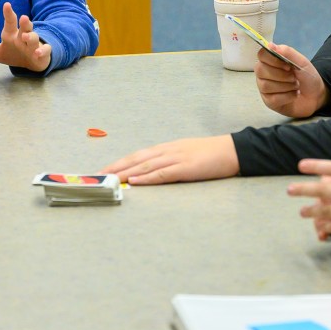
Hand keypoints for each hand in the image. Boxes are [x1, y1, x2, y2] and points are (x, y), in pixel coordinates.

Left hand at [0, 2, 50, 72]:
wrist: (33, 61)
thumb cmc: (14, 53)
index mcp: (11, 35)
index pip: (10, 22)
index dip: (9, 13)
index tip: (7, 5)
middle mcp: (23, 37)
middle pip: (24, 26)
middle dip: (24, 22)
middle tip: (23, 17)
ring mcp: (33, 44)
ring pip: (34, 37)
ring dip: (31, 36)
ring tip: (26, 36)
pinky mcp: (42, 53)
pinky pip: (44, 51)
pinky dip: (41, 51)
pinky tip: (37, 53)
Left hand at [100, 135, 239, 184]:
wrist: (233, 150)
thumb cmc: (210, 154)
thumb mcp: (185, 155)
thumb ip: (169, 162)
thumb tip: (151, 173)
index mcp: (166, 148)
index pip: (137, 155)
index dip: (119, 162)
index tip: (104, 170)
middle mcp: (167, 151)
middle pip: (135, 159)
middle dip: (115, 167)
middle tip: (97, 176)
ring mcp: (176, 158)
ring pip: (144, 166)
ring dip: (125, 173)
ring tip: (109, 179)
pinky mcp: (185, 168)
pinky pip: (162, 174)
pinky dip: (146, 178)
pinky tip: (134, 181)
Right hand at [254, 44, 328, 118]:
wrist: (316, 95)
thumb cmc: (307, 76)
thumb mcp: (302, 62)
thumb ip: (287, 52)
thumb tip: (270, 45)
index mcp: (271, 60)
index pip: (261, 55)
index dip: (273, 59)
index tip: (287, 65)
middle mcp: (264, 73)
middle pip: (260, 70)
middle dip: (281, 75)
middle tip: (294, 77)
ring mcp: (265, 88)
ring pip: (266, 85)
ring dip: (286, 86)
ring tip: (296, 86)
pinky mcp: (269, 101)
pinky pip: (273, 99)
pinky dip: (288, 96)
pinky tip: (295, 94)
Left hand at [287, 159, 330, 239]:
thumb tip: (330, 178)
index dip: (317, 166)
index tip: (301, 166)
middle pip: (326, 190)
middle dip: (305, 190)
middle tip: (290, 190)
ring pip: (329, 211)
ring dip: (313, 212)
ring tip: (302, 212)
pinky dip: (328, 227)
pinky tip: (321, 228)